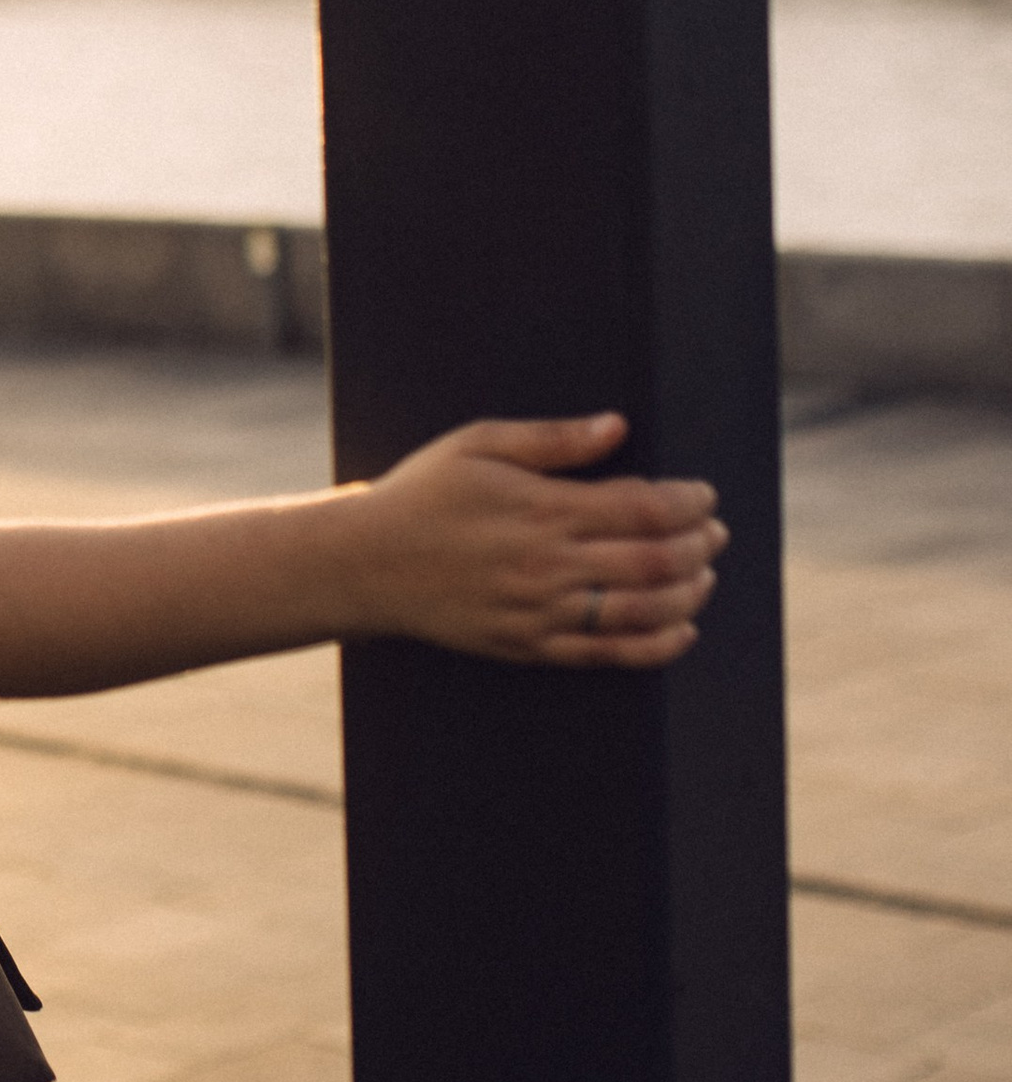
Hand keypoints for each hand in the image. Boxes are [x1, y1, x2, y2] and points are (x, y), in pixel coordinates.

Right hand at [353, 413, 725, 667]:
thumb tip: (618, 427)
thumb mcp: (479, 444)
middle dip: (700, 546)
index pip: (645, 509)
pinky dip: (657, 645)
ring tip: (704, 575)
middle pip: (656, 561)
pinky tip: (682, 629)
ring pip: (644, 611)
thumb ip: (554, 440)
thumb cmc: (423, 494)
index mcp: (543, 509)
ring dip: (689, 593)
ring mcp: (541, 612)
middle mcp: (549, 565)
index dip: (689, 503)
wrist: (366, 565)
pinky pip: (609, 655)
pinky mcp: (530, 646)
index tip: (704, 495)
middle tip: (715, 533)